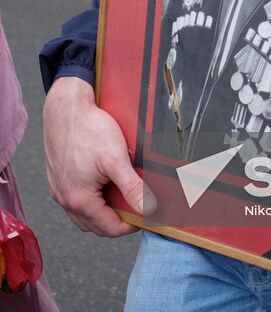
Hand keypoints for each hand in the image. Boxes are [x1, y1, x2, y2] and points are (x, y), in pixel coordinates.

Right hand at [43, 76, 150, 235]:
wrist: (66, 107)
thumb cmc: (88, 129)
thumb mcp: (116, 159)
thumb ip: (132, 187)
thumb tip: (147, 208)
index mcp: (79, 200)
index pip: (108, 228)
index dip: (130, 225)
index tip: (145, 216)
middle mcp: (64, 198)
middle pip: (95, 224)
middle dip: (116, 220)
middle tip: (136, 207)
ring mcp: (59, 189)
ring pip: (83, 213)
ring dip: (103, 210)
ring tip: (121, 195)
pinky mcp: (58, 177)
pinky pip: (75, 198)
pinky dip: (92, 198)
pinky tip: (104, 183)